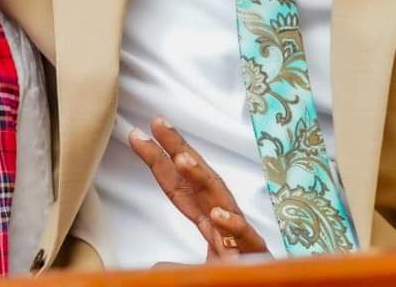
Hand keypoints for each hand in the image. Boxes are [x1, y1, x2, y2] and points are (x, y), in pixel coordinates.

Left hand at [129, 117, 268, 260]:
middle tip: (157, 124)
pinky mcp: (257, 260)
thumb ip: (175, 268)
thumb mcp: (195, 273)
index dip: (160, 161)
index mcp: (210, 225)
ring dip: (203, 180)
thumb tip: (153, 266)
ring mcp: (242, 241)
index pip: (180, 189)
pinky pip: (246, 243)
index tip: (139, 136)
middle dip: (179, 149)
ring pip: (223, 203)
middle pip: (200, 182)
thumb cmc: (235, 277)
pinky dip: (233, 228)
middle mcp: (225, 225)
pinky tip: (217, 217)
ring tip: (181, 159)